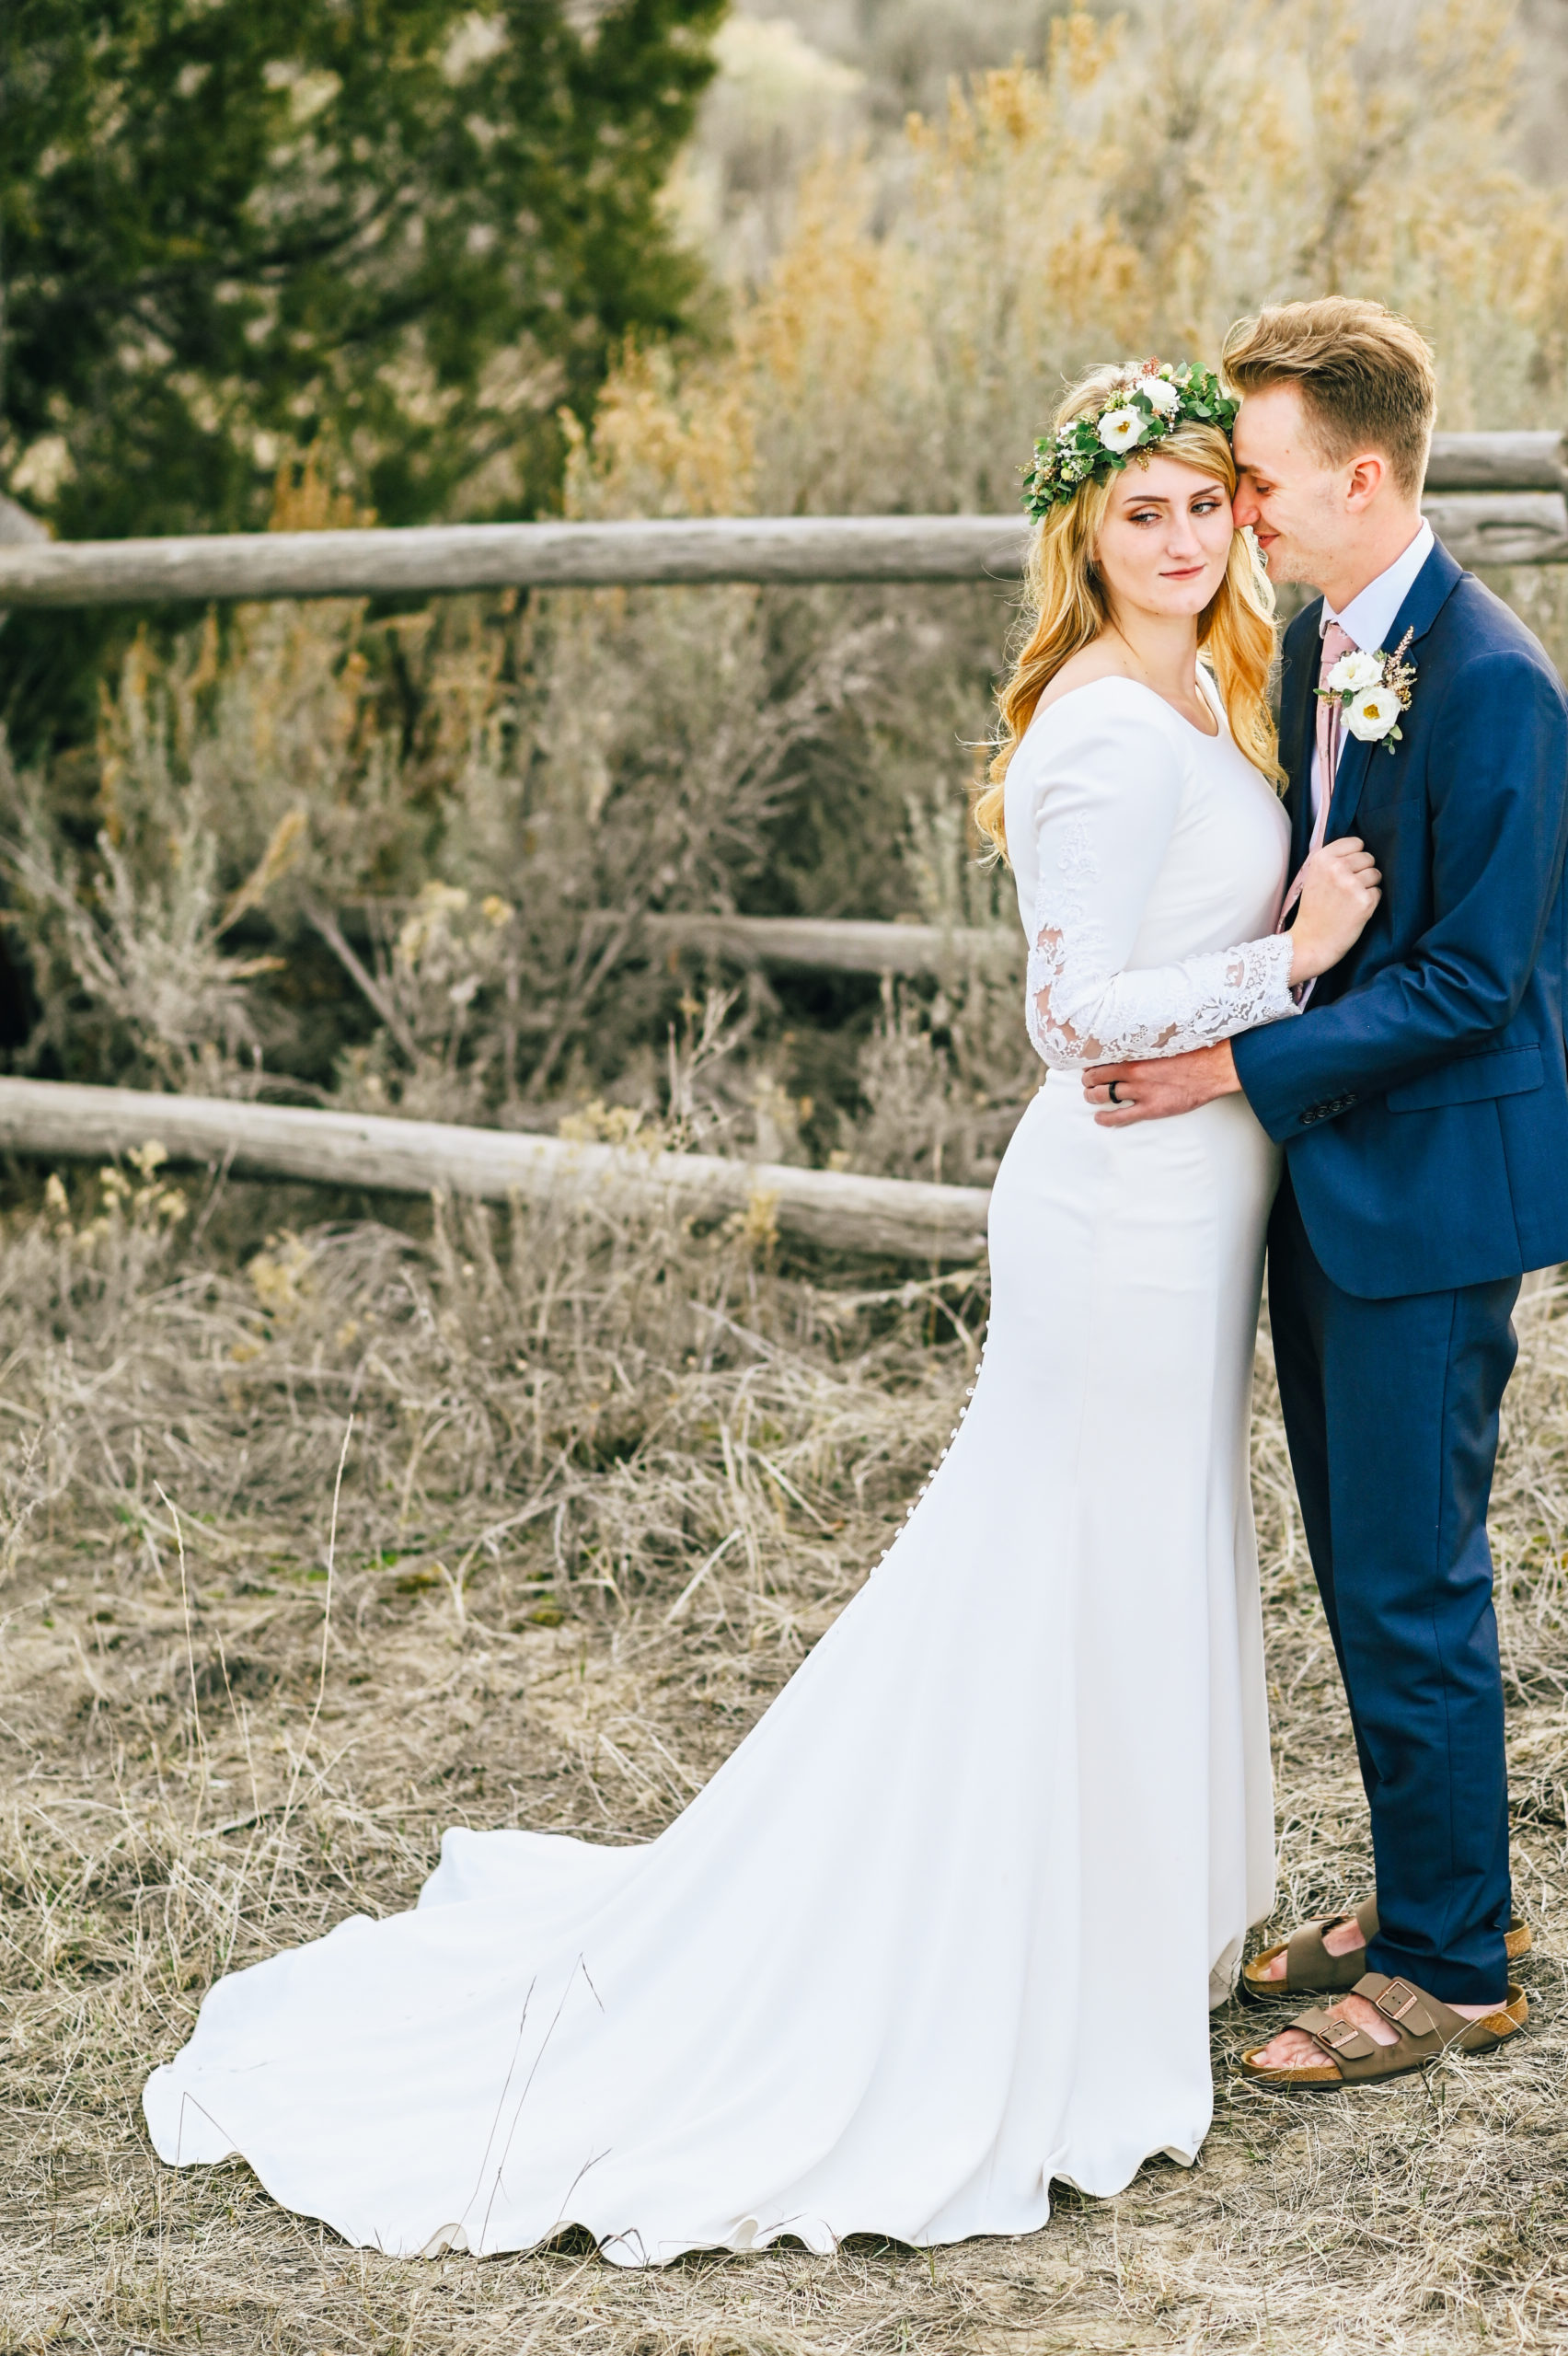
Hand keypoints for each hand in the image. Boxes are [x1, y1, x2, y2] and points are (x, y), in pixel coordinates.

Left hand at [1082, 1039, 1240, 1124]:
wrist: (1214, 1067)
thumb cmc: (1193, 1050)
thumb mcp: (1165, 1039)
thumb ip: (1145, 1041)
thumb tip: (1132, 1036)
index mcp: (1137, 1052)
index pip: (1102, 1057)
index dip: (1092, 1061)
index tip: (1089, 1063)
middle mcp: (1134, 1072)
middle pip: (1097, 1077)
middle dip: (1088, 1080)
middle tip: (1087, 1081)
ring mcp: (1141, 1091)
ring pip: (1104, 1096)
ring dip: (1092, 1096)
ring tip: (1090, 1095)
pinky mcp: (1152, 1108)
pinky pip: (1121, 1117)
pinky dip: (1106, 1119)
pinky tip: (1099, 1118)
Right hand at [1288, 837, 1380, 983]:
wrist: (1310, 942)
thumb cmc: (1313, 911)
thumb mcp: (1313, 877)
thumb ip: (1332, 860)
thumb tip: (1359, 847)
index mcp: (1322, 859)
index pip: (1356, 842)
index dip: (1354, 856)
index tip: (1346, 870)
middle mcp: (1337, 868)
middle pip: (1368, 857)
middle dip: (1363, 871)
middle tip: (1347, 889)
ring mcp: (1351, 885)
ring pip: (1376, 874)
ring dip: (1368, 886)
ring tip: (1351, 900)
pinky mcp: (1365, 901)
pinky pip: (1378, 892)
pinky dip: (1370, 901)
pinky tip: (1355, 910)